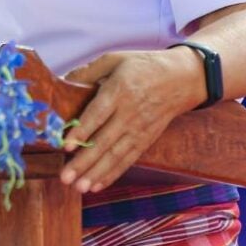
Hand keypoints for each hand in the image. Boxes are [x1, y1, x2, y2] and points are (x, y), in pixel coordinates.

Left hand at [59, 50, 202, 193]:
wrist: (182, 79)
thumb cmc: (144, 66)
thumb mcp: (116, 59)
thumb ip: (89, 71)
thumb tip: (62, 80)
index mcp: (120, 90)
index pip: (98, 114)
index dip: (82, 131)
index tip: (65, 146)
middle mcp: (130, 113)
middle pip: (104, 141)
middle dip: (84, 161)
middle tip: (65, 177)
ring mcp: (140, 129)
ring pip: (116, 155)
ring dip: (96, 173)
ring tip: (79, 187)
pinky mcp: (147, 140)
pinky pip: (128, 160)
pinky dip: (113, 173)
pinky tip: (97, 185)